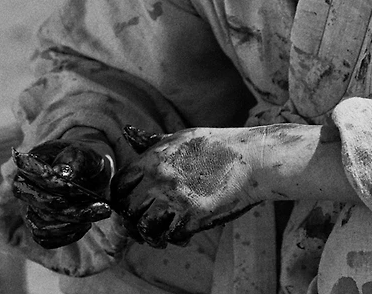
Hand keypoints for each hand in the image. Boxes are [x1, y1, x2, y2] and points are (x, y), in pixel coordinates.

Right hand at [11, 137, 114, 248]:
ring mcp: (30, 207)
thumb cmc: (85, 160)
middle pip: (42, 203)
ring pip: (42, 225)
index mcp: (31, 163)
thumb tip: (61, 173)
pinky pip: (45, 239)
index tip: (79, 187)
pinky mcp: (38, 225)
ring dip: (73, 224)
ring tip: (98, 213)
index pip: (36, 176)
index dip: (56, 184)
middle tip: (102, 206)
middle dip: (72, 208)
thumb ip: (75, 159)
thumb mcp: (86, 154)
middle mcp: (25, 186)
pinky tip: (85, 225)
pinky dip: (67, 236)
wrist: (89, 172)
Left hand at [110, 125, 261, 247]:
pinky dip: (175, 239)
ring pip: (145, 228)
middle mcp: (160, 179)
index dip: (119, 199)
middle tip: (143, 224)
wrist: (253, 159)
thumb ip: (152, 141)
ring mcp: (176, 198)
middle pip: (126, 210)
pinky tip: (183, 235)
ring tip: (161, 235)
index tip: (129, 205)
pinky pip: (172, 236)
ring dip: (151, 235)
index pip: (118, 185)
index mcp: (153, 159)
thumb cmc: (218, 145)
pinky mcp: (195, 216)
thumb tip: (127, 132)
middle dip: (131, 221)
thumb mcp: (181, 137)